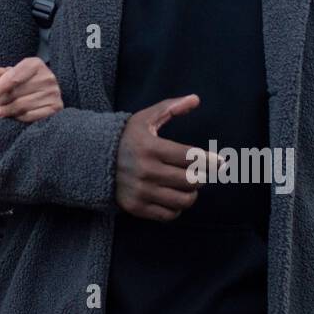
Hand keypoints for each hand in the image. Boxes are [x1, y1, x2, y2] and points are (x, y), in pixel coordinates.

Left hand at [0, 57, 63, 122]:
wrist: (46, 92)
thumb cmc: (24, 82)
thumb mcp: (12, 75)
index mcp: (35, 64)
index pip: (12, 77)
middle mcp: (47, 76)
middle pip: (16, 92)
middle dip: (2, 100)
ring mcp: (54, 92)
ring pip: (23, 105)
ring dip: (8, 110)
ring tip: (1, 111)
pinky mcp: (57, 107)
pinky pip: (32, 116)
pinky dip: (20, 118)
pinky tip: (15, 116)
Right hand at [114, 94, 218, 221]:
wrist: (92, 159)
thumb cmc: (126, 137)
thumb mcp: (145, 118)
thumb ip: (171, 107)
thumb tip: (196, 99)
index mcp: (150, 147)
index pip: (191, 157)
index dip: (210, 160)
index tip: (220, 162)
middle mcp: (146, 171)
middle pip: (191, 180)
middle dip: (201, 176)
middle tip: (199, 172)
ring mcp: (141, 191)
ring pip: (183, 200)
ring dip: (191, 193)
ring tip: (187, 184)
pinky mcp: (136, 207)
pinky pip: (169, 215)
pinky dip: (176, 207)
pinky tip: (172, 196)